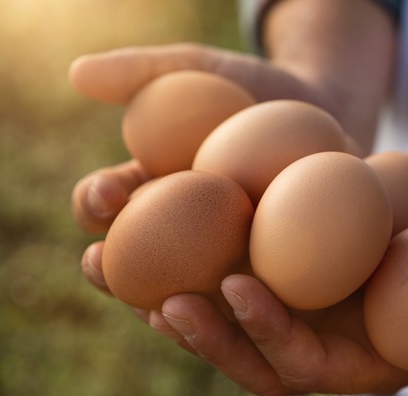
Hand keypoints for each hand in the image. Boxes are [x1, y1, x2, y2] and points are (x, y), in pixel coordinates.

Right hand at [72, 42, 371, 285]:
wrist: (330, 111)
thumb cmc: (258, 88)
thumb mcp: (205, 70)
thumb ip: (143, 71)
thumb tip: (77, 73)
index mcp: (150, 194)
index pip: (106, 206)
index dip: (93, 203)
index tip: (104, 195)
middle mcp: (179, 241)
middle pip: (134, 269)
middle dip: (112, 274)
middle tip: (104, 267)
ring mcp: (225, 268)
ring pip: (191, 304)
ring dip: (170, 313)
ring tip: (167, 306)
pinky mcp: (274, 287)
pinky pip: (256, 309)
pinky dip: (243, 312)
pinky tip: (239, 299)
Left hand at [142, 191, 407, 395]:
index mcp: (359, 364)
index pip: (302, 364)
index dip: (266, 333)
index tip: (235, 286)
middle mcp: (319, 344)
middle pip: (246, 351)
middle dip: (202, 331)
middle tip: (158, 295)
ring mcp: (302, 308)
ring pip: (227, 312)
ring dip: (175, 293)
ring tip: (122, 264)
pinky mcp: (291, 268)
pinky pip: (236, 260)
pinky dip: (194, 247)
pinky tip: (157, 214)